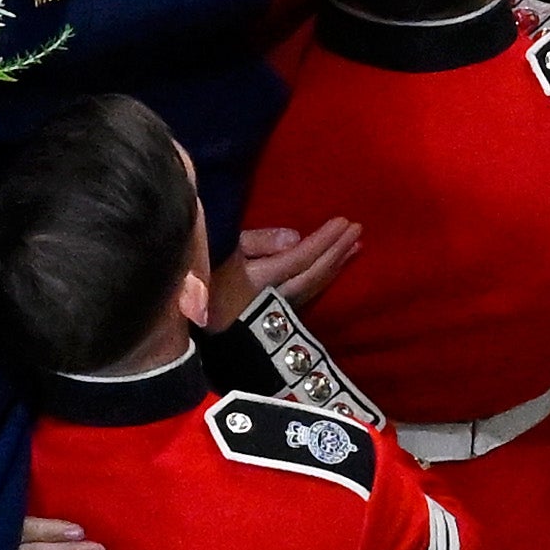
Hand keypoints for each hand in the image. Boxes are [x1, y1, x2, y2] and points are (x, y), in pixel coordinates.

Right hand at [209, 216, 361, 324]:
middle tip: (358, 229)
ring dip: (336, 266)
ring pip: (315, 286)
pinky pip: (310, 294)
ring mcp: (279, 310)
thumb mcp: (221, 253)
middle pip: (314, 273)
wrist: (190, 328)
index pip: (301, 256)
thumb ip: (257, 244)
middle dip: (337, 251)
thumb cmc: (202, 282)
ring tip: (355, 247)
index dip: (325, 240)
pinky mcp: (278, 319)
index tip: (345, 222)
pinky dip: (326, 278)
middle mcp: (277, 296)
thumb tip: (295, 238)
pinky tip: (333, 270)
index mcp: (262, 277)